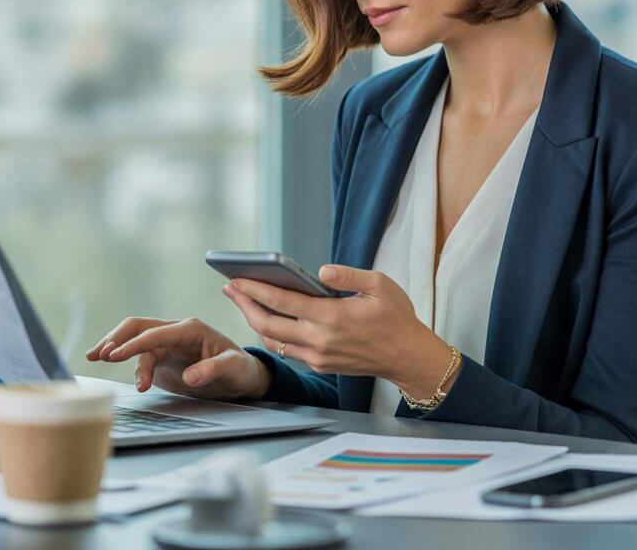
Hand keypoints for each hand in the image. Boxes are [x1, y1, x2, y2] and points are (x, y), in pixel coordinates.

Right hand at [85, 316, 270, 400]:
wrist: (243, 378)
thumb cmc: (240, 369)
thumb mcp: (233, 368)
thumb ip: (212, 370)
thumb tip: (189, 376)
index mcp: (190, 329)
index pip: (156, 333)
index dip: (134, 344)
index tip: (115, 354)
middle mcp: (176, 332)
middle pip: (138, 327)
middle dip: (116, 338)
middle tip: (99, 354)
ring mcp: (168, 345)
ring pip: (136, 341)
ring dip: (118, 351)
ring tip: (99, 361)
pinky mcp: (164, 358)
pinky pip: (141, 357)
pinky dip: (130, 365)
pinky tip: (122, 373)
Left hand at [223, 265, 451, 396]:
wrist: (408, 358)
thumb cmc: (396, 318)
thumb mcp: (379, 285)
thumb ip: (347, 275)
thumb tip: (321, 271)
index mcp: (332, 317)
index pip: (282, 302)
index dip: (255, 289)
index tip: (236, 279)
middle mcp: (319, 340)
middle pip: (267, 324)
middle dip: (243, 305)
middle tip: (229, 288)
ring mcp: (318, 357)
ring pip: (274, 340)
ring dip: (254, 321)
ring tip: (243, 301)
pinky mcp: (321, 366)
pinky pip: (289, 350)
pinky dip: (273, 334)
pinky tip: (268, 319)